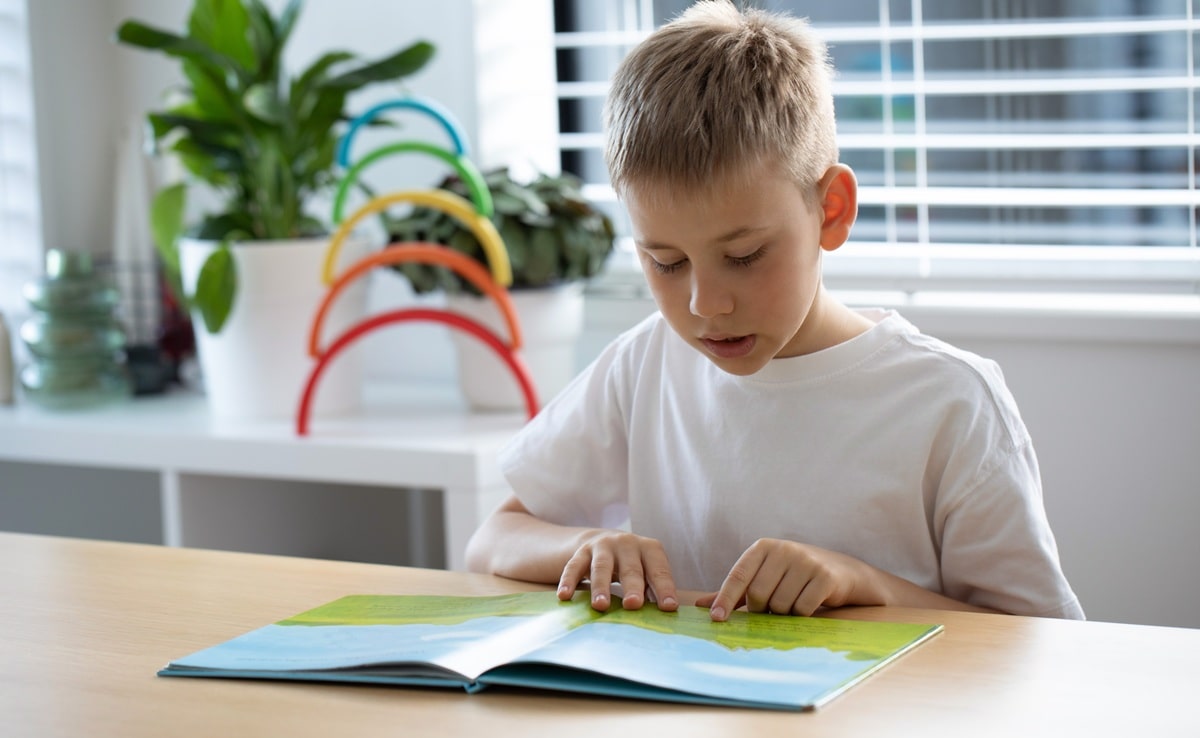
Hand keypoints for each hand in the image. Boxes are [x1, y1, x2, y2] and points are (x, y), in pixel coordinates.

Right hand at [559, 531, 678, 612]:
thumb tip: (664, 616)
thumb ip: (654, 589)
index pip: (659, 570)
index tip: (668, 607)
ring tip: (600, 606)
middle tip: (633, 605)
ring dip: (600, 587)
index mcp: (649, 549)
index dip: (664, 588)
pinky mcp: (581, 552)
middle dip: (632, 586)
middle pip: (630, 568)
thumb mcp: (647, 571)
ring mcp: (602, 546)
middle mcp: (627, 543)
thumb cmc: (633, 565)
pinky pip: (573, 566)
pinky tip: (565, 597)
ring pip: (601, 567)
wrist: (603, 542)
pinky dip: (568, 581)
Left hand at [695, 538, 873, 620]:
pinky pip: (802, 609)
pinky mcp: (825, 577)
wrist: (845, 574)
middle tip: (771, 610)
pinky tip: (809, 606)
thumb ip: (735, 591)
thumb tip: (700, 605)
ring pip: (780, 605)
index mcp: (764, 546)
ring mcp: (806, 561)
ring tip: (793, 604)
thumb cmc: (797, 577)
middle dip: (761, 610)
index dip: (725, 598)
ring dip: (783, 614)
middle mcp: (784, 549)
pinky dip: (801, 615)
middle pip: (758, 595)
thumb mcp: (766, 577)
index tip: (716, 619)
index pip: (738, 576)